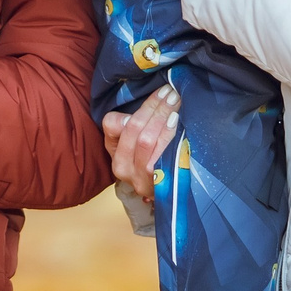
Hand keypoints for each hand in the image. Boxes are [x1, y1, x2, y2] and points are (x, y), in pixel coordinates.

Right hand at [103, 85, 178, 201]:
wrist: (170, 198)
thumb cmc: (154, 164)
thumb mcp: (138, 145)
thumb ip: (134, 125)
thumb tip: (143, 108)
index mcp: (114, 154)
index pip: (113, 124)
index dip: (136, 108)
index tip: (160, 92)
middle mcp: (122, 168)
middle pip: (134, 129)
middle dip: (154, 107)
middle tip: (172, 92)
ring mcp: (140, 179)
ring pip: (146, 140)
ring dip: (162, 116)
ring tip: (176, 102)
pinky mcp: (157, 185)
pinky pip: (162, 154)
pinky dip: (170, 135)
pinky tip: (178, 123)